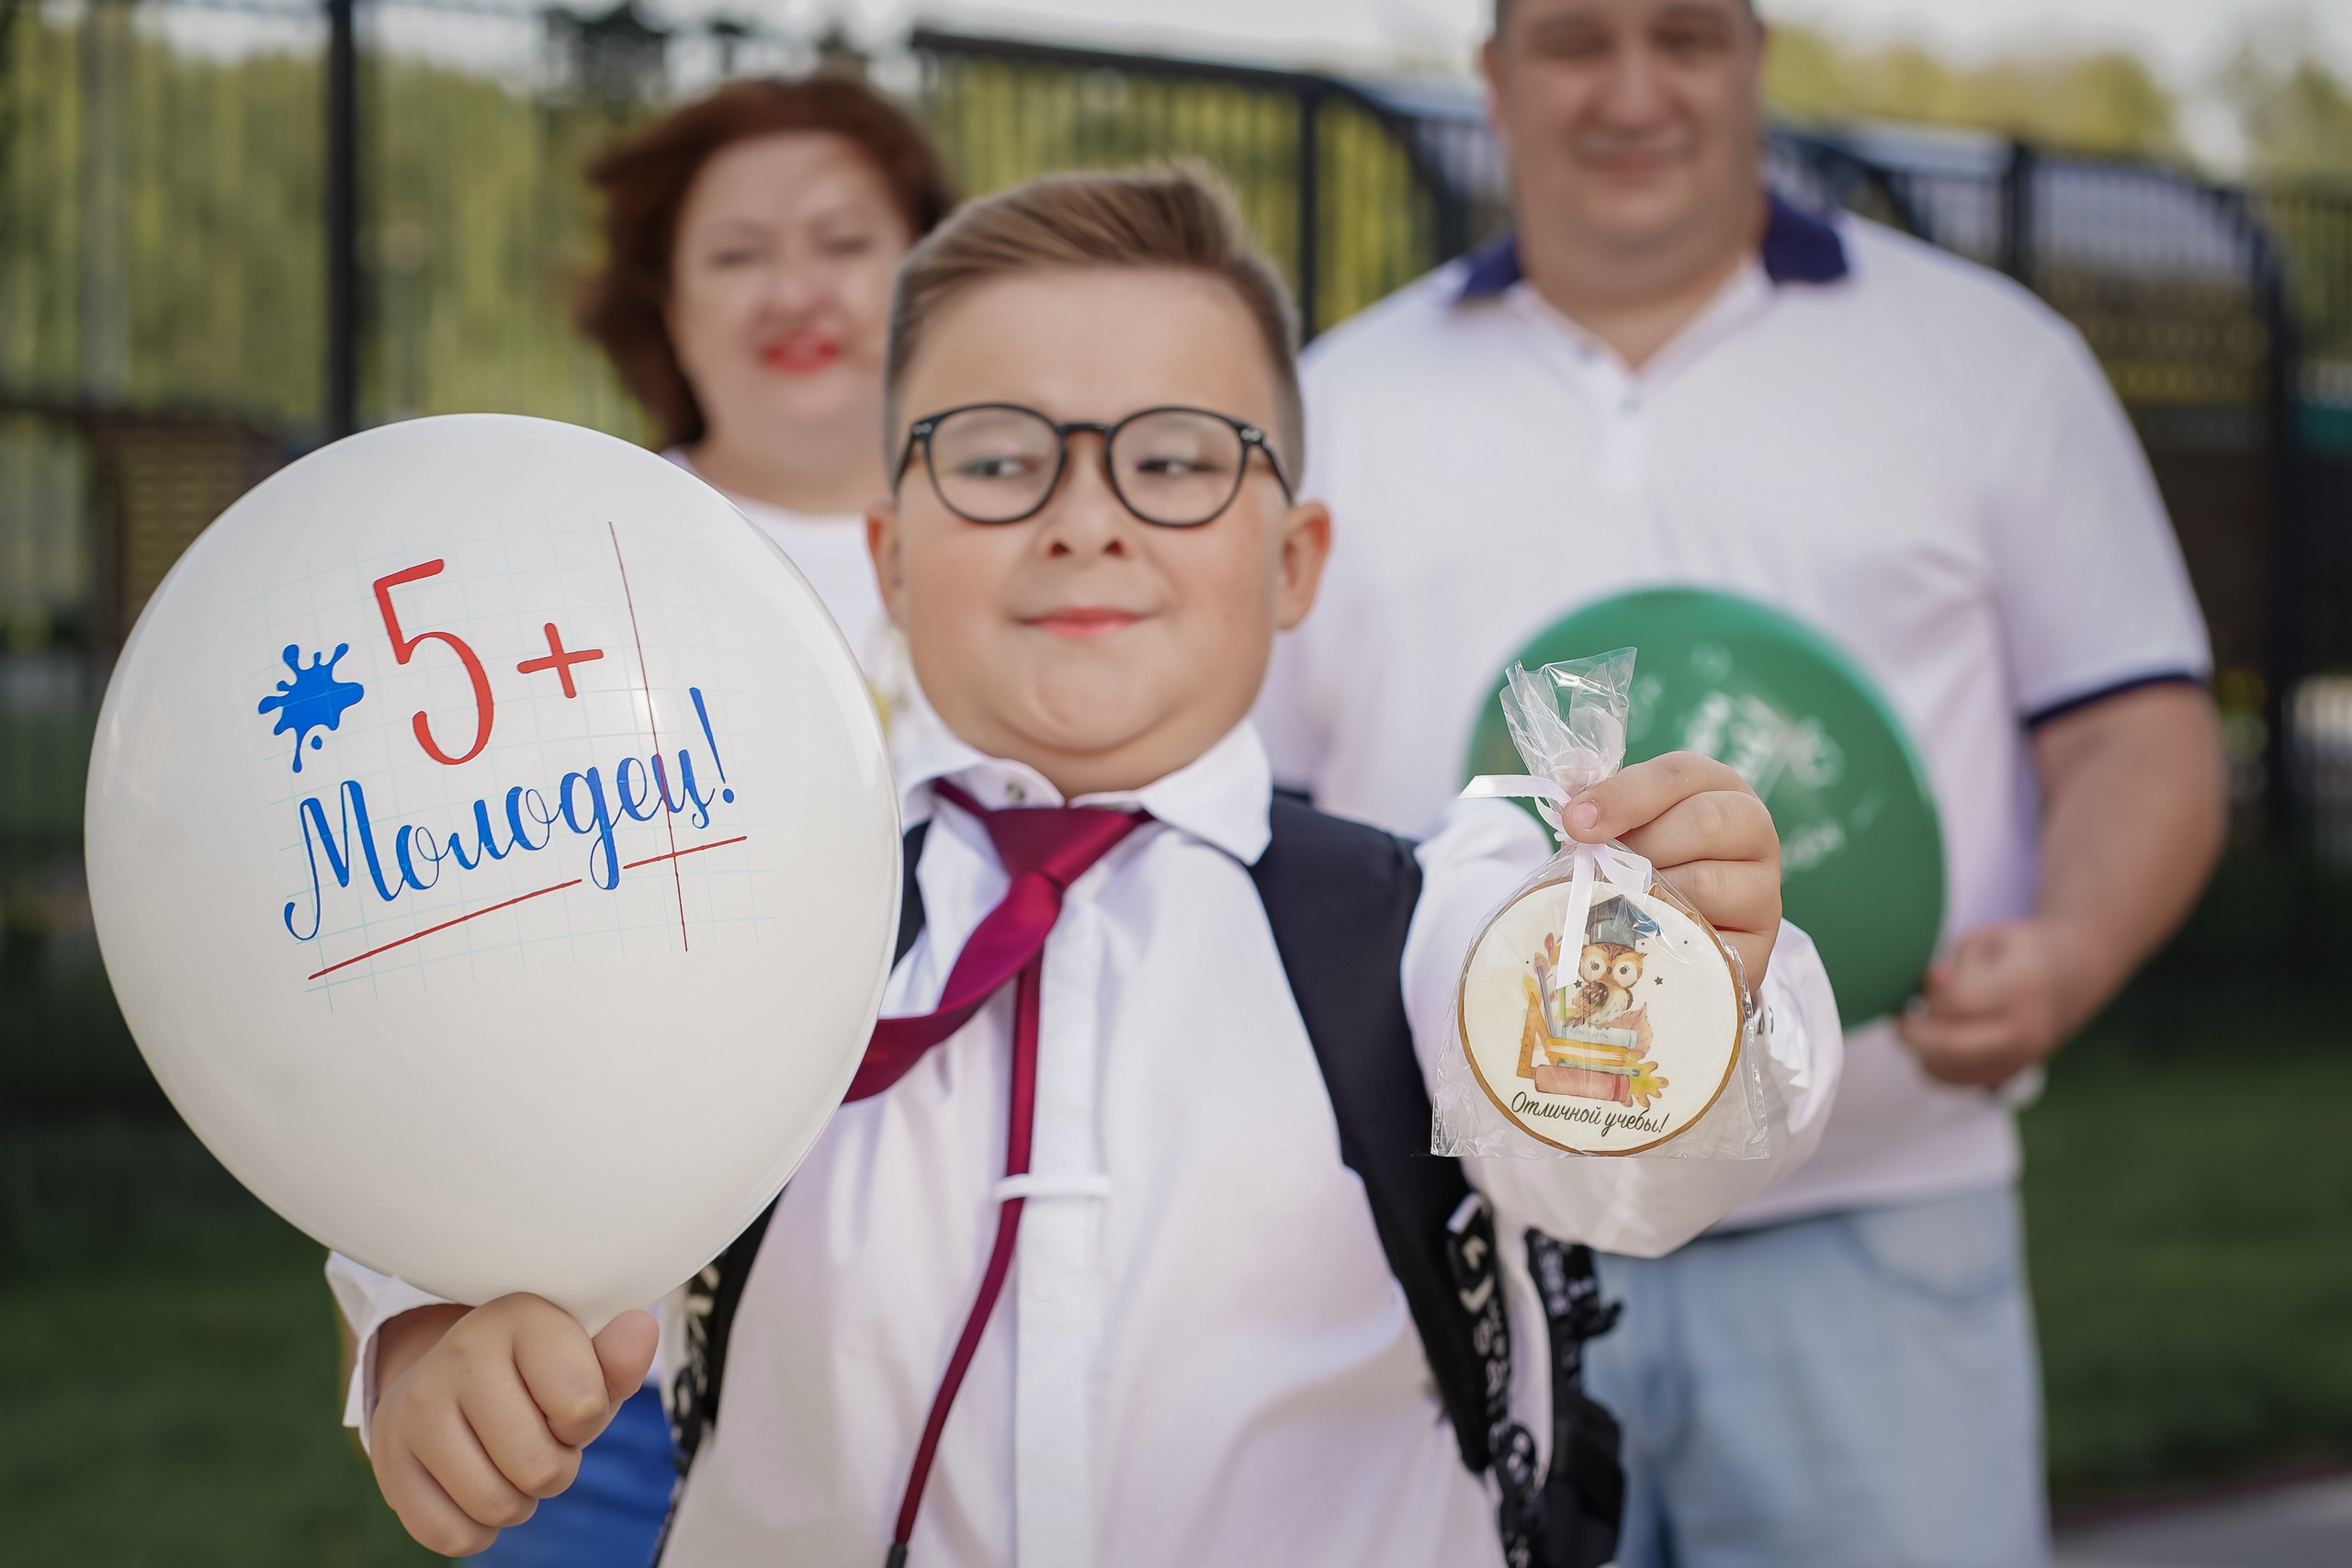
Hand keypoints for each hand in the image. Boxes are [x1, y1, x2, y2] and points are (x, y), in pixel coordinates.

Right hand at [367, 1295, 657, 1556]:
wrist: (446, 1377)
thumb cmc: (533, 1375)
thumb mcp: (582, 1361)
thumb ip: (618, 1358)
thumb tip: (641, 1329)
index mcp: (522, 1318)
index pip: (582, 1407)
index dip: (586, 1421)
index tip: (568, 1402)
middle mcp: (462, 1354)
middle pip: (540, 1467)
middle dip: (555, 1468)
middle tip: (539, 1440)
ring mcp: (416, 1407)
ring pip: (495, 1504)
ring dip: (518, 1501)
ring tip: (508, 1462)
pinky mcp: (389, 1460)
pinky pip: (449, 1534)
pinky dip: (476, 1530)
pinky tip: (474, 1487)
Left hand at [1566, 752, 1780, 987]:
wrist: (1673, 938)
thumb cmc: (1642, 868)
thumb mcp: (1623, 827)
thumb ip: (1599, 810)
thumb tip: (1572, 807)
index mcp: (1718, 787)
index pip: (1676, 775)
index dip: (1622, 796)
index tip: (1575, 822)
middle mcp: (1753, 830)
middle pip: (1705, 821)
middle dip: (1641, 845)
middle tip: (1603, 869)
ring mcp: (1762, 889)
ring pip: (1705, 883)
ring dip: (1648, 895)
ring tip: (1621, 905)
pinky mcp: (1759, 944)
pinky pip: (1710, 940)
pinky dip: (1667, 938)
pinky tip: (1641, 938)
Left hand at [1898, 916, 2097, 1086]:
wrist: (2062, 981)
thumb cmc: (2012, 954)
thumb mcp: (1986, 941)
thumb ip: (1956, 962)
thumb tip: (1931, 982)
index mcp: (2021, 987)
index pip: (1957, 1001)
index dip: (1930, 993)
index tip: (1926, 979)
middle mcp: (2025, 1030)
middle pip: (1951, 1045)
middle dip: (1913, 1033)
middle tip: (1901, 1018)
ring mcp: (2020, 1059)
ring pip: (1948, 1069)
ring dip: (1919, 1050)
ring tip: (1917, 1026)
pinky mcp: (2009, 1074)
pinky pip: (1956, 1080)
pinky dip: (1933, 1065)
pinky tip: (1931, 1044)